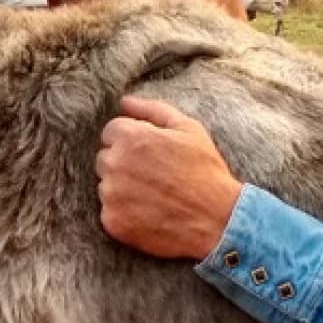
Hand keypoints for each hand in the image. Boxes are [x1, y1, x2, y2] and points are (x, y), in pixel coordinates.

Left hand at [95, 95, 242, 259]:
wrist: (217, 220)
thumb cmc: (205, 171)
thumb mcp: (188, 129)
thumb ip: (152, 109)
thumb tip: (124, 101)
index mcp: (130, 137)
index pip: (111, 132)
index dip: (131, 141)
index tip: (150, 155)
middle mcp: (115, 164)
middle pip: (104, 159)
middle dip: (124, 164)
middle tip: (154, 177)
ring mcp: (111, 194)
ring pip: (106, 186)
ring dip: (122, 189)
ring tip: (154, 196)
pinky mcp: (112, 221)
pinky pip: (109, 212)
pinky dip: (124, 214)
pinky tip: (149, 214)